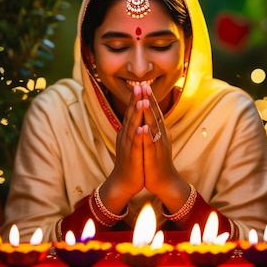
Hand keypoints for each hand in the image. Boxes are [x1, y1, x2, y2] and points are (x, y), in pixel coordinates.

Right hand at [104, 85, 144, 205]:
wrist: (124, 182)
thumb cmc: (131, 161)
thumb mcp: (132, 141)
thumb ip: (134, 128)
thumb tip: (138, 116)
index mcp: (127, 132)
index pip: (131, 112)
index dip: (135, 98)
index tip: (141, 84)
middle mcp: (126, 136)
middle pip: (130, 115)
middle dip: (135, 100)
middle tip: (138, 85)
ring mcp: (128, 146)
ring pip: (132, 127)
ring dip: (136, 114)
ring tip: (141, 102)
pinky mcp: (132, 157)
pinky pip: (135, 145)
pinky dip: (138, 136)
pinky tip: (142, 128)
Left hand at [139, 84, 180, 197]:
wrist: (165, 181)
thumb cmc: (157, 161)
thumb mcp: (154, 141)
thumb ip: (152, 128)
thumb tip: (148, 116)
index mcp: (159, 132)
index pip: (154, 112)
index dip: (149, 99)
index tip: (143, 85)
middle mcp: (160, 136)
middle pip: (155, 115)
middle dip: (149, 100)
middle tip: (144, 86)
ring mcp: (159, 146)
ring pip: (154, 127)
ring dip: (149, 114)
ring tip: (144, 101)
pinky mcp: (155, 157)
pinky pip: (151, 145)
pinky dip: (147, 136)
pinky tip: (144, 128)